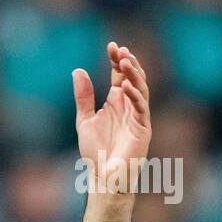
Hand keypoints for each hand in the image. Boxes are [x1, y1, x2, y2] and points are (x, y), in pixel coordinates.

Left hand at [72, 43, 151, 195]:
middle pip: (132, 78)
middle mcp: (129, 106)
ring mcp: (138, 116)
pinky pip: (141, 108)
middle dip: (127, 63)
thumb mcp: (85, 119)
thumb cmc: (96, 151)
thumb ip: (83, 97)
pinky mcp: (143, 128)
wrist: (104, 176)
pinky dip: (135, 96)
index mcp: (117, 102)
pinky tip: (126, 86)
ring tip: (125, 61)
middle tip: (120, 49)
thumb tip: (78, 70)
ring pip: (141, 89)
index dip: (117, 61)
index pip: (120, 76)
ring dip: (134, 75)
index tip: (111, 46)